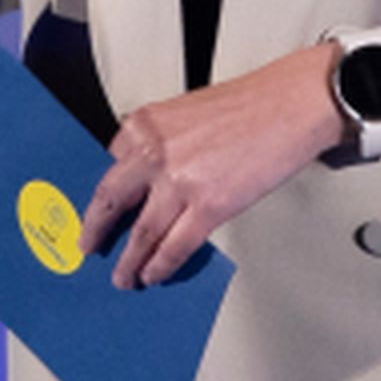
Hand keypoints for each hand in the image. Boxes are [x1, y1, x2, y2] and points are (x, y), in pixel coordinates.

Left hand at [80, 48, 343, 287]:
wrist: (293, 105)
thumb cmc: (251, 104)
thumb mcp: (187, 112)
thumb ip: (162, 142)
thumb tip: (149, 180)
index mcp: (146, 124)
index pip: (110, 165)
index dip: (102, 195)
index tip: (96, 210)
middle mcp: (154, 151)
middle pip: (110, 200)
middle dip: (96, 230)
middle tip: (88, 246)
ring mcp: (179, 182)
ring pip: (140, 233)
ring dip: (128, 261)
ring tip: (124, 276)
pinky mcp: (209, 206)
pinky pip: (174, 246)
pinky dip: (160, 265)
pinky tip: (154, 274)